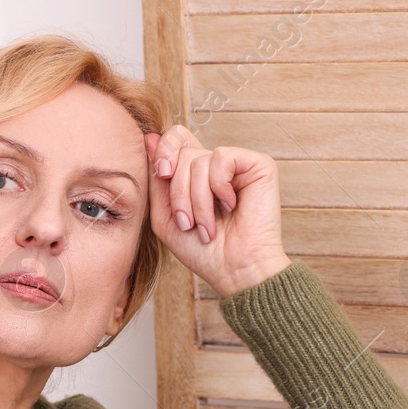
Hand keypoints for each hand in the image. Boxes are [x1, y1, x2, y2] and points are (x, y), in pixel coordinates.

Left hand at [145, 126, 291, 297]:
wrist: (234, 271)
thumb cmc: (203, 252)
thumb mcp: (164, 216)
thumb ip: (156, 179)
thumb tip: (149, 137)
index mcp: (196, 174)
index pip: (176, 138)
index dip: (164, 150)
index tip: (162, 174)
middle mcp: (217, 165)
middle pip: (182, 152)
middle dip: (178, 192)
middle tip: (188, 223)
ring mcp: (238, 165)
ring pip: (199, 159)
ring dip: (197, 200)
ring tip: (207, 226)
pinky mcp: (258, 165)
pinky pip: (222, 158)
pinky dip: (218, 187)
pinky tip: (231, 206)